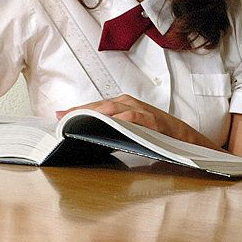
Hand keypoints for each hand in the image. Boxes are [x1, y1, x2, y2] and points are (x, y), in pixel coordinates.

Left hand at [56, 94, 218, 148]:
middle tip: (63, 120)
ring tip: (79, 120)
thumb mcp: (128, 130)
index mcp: (121, 104)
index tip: (58, 116)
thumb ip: (109, 130)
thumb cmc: (153, 134)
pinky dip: (121, 119)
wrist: (184, 138)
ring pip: (113, 108)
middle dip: (80, 112)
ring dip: (95, 114)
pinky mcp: (151, 119)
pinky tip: (111, 123)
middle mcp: (128, 102)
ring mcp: (140, 109)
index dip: (76, 110)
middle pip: (99, 106)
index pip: (94, 106)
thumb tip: (85, 137)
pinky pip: (134, 116)